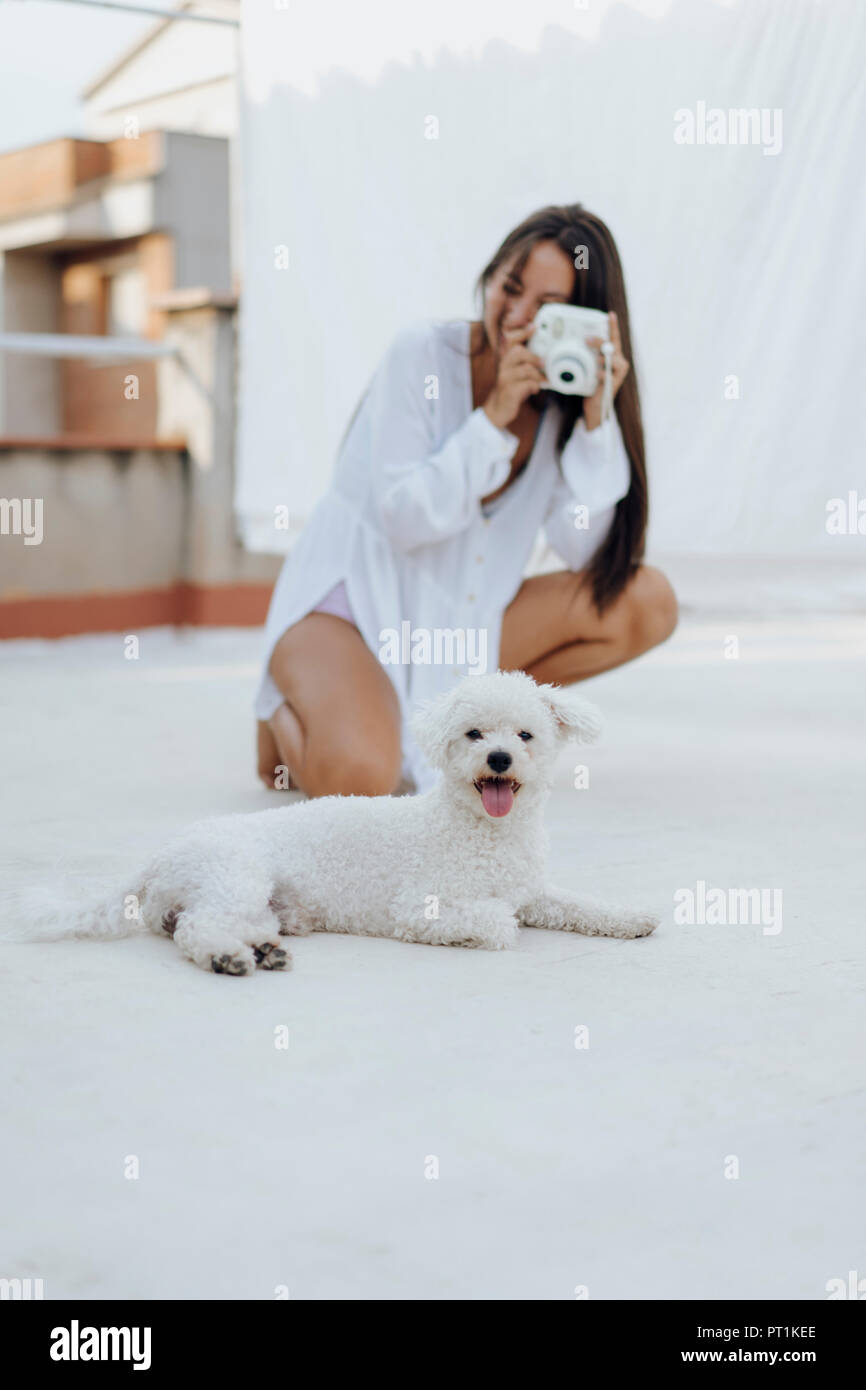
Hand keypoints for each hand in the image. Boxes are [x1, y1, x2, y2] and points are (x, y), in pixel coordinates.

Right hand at [482, 323, 548, 429]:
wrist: (498, 410)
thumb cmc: (510, 390)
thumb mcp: (515, 374)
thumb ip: (525, 363)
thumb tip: (543, 358)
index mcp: (505, 360)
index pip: (510, 340)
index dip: (521, 332)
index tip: (534, 327)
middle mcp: (503, 367)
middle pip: (519, 352)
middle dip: (534, 358)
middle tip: (542, 364)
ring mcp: (505, 379)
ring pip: (526, 369)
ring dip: (537, 376)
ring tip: (540, 382)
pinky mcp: (509, 391)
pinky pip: (527, 384)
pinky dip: (535, 387)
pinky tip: (534, 390)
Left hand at [583, 310, 628, 430]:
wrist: (594, 407)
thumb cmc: (590, 386)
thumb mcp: (587, 367)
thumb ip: (586, 356)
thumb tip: (574, 344)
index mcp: (613, 356)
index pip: (613, 337)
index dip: (612, 326)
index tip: (610, 314)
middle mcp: (619, 362)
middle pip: (611, 345)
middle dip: (600, 341)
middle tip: (587, 339)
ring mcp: (618, 372)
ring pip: (611, 358)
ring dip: (600, 359)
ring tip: (594, 364)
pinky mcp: (615, 382)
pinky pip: (607, 373)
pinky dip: (599, 374)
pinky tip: (596, 377)